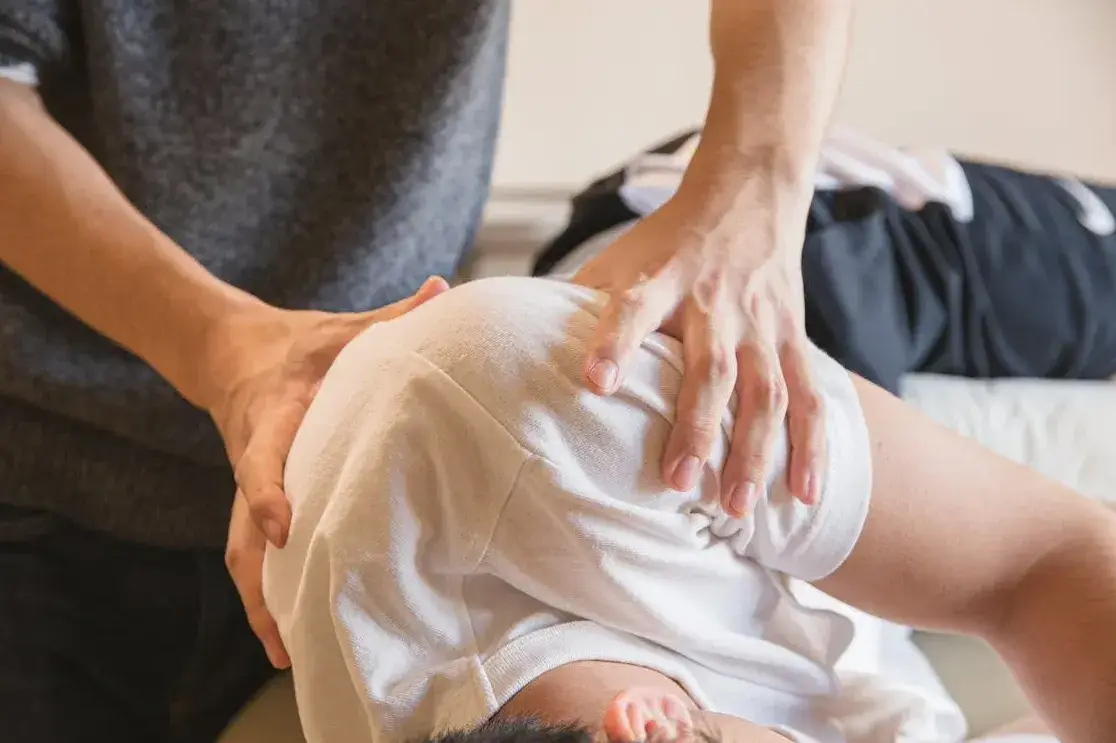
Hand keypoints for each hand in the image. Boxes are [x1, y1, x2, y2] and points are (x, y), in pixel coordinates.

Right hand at [208, 276, 448, 666]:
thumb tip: (442, 290)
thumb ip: (391, 317)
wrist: (233, 351)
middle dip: (259, 582)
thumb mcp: (342, 328)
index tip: (281, 527)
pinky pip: (252, 552)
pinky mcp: (253, 501)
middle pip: (241, 530)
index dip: (265, 492)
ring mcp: (246, 486)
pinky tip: (289, 628)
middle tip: (284, 631)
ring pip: (241, 552)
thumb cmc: (299, 344)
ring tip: (286, 651)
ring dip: (259, 601)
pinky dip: (266, 591)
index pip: (261, 457)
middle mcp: (254, 459)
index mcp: (274, 416)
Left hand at [573, 196, 823, 518]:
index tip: (596, 383)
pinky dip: (810, 447)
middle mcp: (714, 304)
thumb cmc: (666, 241)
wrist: (746, 195)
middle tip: (675, 482)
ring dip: (753, 452)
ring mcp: (760, 324)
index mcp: (661, 280)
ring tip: (734, 508)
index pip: (634, 309)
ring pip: (765, 392)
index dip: (615, 344)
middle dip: (696, 428)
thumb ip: (578, 304)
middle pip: (710, 369)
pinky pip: (808, 397)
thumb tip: (516, 349)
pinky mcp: (792, 338)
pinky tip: (804, 495)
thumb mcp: (618, 258)